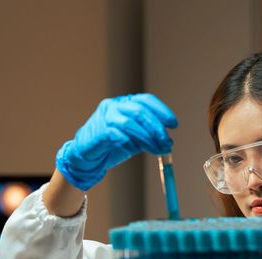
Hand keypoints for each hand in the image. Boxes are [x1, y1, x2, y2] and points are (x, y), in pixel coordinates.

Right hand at [55, 93, 177, 190]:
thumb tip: (168, 143)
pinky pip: (117, 135)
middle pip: (140, 111)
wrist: (87, 155)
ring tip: (157, 150)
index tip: (174, 124)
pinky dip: (129, 143)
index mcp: (125, 103)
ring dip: (147, 138)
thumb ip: (150, 137)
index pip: (146, 100)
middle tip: (166, 141)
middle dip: (156, 127)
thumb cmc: (112, 145)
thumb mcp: (135, 139)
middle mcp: (115, 106)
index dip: (162, 111)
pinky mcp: (98, 131)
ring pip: (130, 123)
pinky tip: (135, 150)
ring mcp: (105, 117)